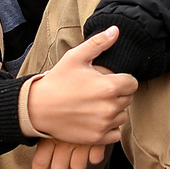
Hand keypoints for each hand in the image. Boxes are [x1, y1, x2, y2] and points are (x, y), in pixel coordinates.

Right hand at [25, 26, 131, 168]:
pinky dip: (109, 128)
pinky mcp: (96, 138)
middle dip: (117, 95)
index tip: (108, 81)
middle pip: (128, 99)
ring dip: (113, 112)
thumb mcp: (75, 57)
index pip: (132, 83)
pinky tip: (95, 120)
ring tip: (95, 106)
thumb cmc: (57, 80)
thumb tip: (116, 30)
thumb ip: (98, 43)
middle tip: (98, 92)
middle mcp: (109, 107)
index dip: (122, 80)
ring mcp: (103, 124)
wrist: (37, 108)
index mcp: (108, 87)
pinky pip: (115, 134)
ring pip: (122, 117)